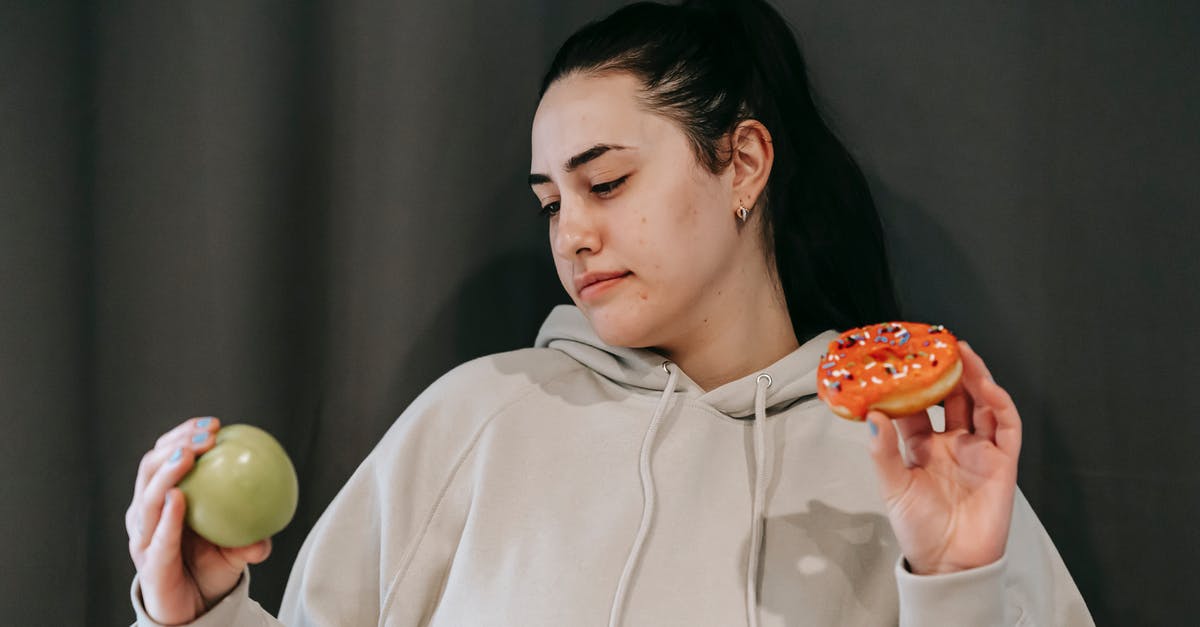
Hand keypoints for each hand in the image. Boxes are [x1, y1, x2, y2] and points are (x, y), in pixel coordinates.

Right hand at [126, 417, 273, 624]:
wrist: (195, 610)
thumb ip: (254, 529)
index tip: (214, 423)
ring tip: (188, 455)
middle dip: (174, 445)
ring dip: (167, 472)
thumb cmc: (212, 567)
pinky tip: (179, 499)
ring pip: (148, 498)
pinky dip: (168, 517)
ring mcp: (144, 539)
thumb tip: (279, 513)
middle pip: (150, 469)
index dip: (183, 435)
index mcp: (164, 501)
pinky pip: (159, 537)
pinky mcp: (148, 564)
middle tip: (206, 436)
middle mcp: (147, 516)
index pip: (165, 457)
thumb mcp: (238, 543)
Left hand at [865, 342, 1021, 574]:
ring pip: (981, 404)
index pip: (918, 406)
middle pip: (953, 398)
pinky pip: (1007, 427)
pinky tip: (987, 387)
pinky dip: (1000, 404)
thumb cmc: (919, 527)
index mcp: (923, 446)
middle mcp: (952, 443)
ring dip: (975, 378)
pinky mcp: (1003, 462)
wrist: (950, 564)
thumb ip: (882, 451)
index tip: (901, 359)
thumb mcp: (893, 486)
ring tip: (962, 353)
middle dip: (947, 371)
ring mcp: (979, 450)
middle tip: (936, 345)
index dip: (911, 383)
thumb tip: (871, 414)